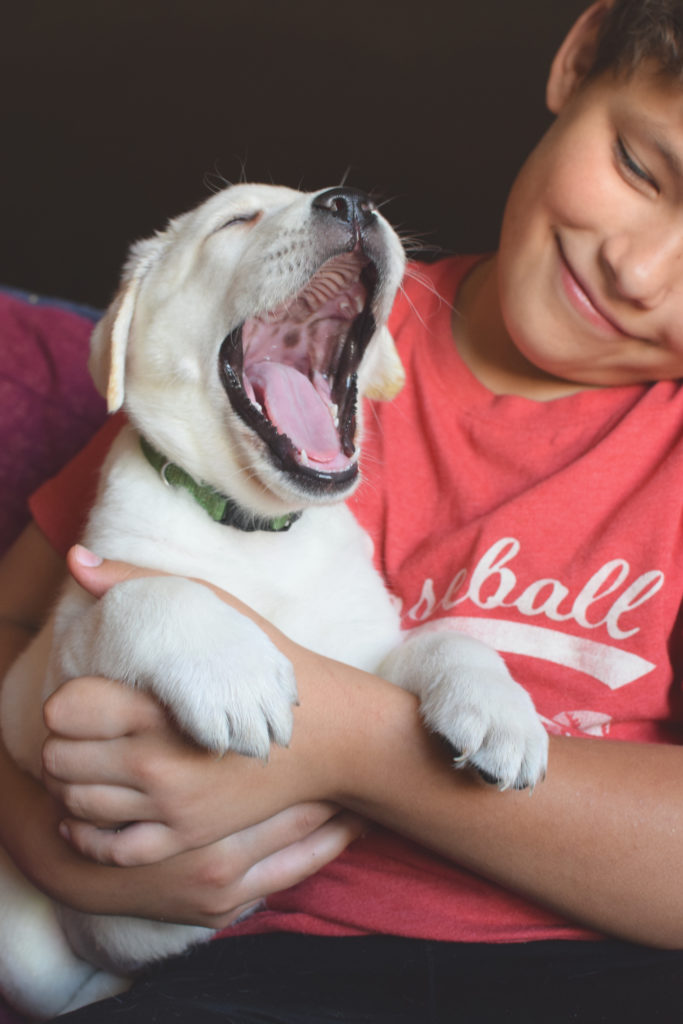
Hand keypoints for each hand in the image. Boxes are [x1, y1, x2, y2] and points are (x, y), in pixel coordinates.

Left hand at [42, 546, 364, 868]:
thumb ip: (140, 583)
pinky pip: (110, 848)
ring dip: (71, 784)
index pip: (65, 711)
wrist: (327, 734)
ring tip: (87, 763)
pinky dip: (86, 831)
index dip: (65, 703)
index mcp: (159, 705)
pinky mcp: (185, 836)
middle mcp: (157, 761)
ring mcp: (171, 805)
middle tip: (81, 731)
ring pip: (76, 805)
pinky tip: (88, 811)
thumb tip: (78, 562)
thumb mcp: (211, 610)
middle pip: (61, 760)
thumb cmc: (269, 663)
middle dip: (63, 742)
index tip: (82, 698)